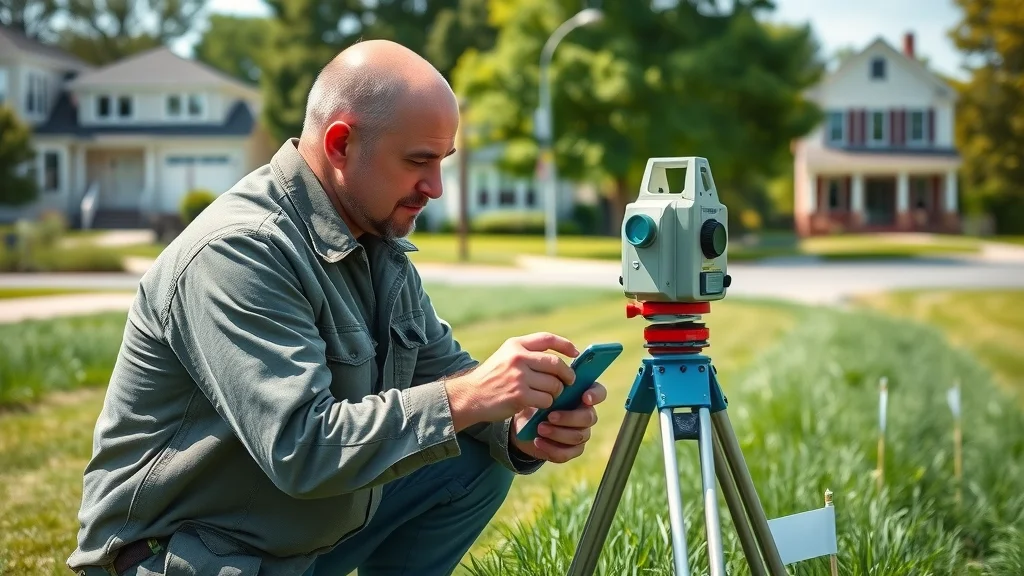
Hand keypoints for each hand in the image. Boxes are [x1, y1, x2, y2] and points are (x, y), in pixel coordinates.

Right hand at [444, 332, 578, 431]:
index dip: (565, 345)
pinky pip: (546, 399)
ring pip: (553, 384)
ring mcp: (518, 376)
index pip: (547, 339)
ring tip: (547, 395)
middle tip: (569, 382)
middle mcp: (517, 357)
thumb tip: (560, 358)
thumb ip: (528, 353)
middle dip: (566, 374)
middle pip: (555, 363)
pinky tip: (538, 404)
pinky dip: (546, 404)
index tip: (575, 353)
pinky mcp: (519, 395)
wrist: (470, 396)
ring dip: (555, 392)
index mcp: (515, 345)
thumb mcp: (506, 357)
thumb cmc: (492, 378)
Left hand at [510, 381, 606, 463]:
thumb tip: (551, 386)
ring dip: (557, 433)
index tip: (585, 398)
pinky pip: (566, 453)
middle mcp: (586, 415)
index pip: (599, 393)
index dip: (596, 395)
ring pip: (577, 436)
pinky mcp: (572, 450)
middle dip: (569, 418)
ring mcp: (581, 433)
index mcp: (582, 396)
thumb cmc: (537, 403)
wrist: (524, 425)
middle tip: (550, 416)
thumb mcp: (540, 393)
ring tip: (540, 428)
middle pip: (589, 418)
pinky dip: (551, 448)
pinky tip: (538, 442)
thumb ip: (550, 389)